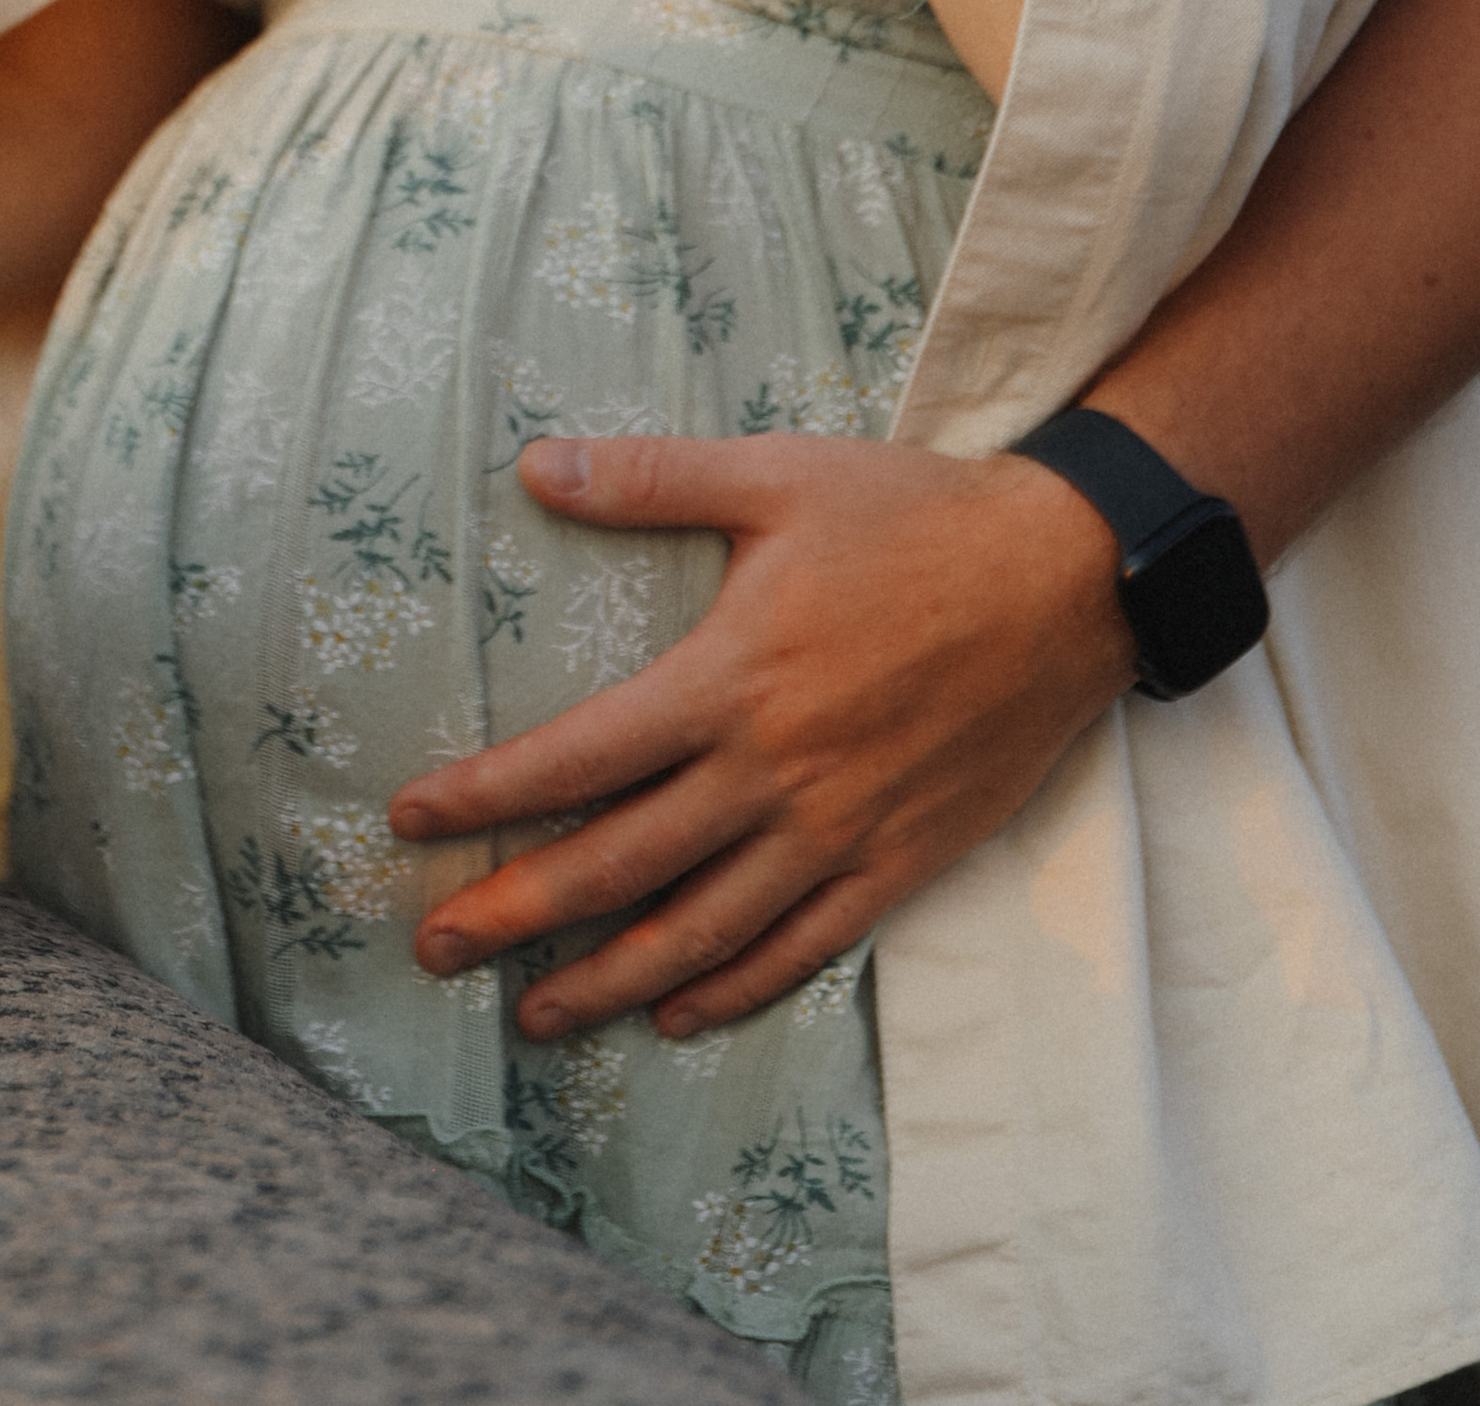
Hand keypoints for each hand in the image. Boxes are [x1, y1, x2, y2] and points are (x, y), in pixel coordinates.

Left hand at [386, 433, 1129, 1039]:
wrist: (1068, 578)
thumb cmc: (914, 516)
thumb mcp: (775, 476)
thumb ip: (650, 480)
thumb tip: (533, 464)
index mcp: (730, 678)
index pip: (578, 757)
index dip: (487, 796)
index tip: (411, 822)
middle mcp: (774, 771)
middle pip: (618, 865)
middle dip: (513, 914)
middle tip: (431, 948)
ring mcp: (838, 828)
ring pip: (701, 931)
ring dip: (608, 980)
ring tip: (533, 1015)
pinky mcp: (900, 860)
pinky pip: (802, 947)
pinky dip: (733, 989)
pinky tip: (677, 1013)